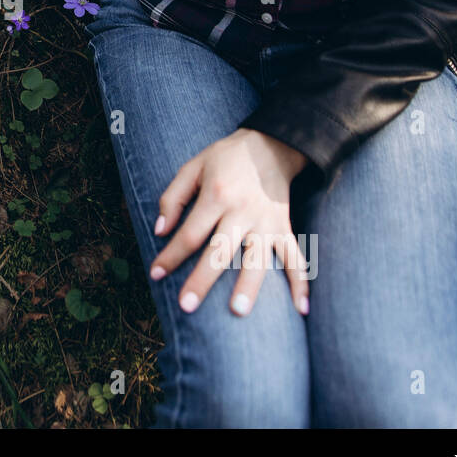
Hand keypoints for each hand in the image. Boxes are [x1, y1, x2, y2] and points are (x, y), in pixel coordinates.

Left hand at [149, 129, 310, 317]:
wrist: (271, 144)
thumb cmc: (225, 158)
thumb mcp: (192, 167)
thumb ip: (172, 198)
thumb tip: (160, 230)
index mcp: (217, 196)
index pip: (190, 233)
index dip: (171, 255)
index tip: (155, 274)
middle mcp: (242, 212)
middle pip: (220, 251)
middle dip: (202, 280)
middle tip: (186, 306)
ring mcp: (267, 222)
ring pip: (257, 259)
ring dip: (249, 286)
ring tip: (239, 312)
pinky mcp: (285, 228)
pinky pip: (296, 257)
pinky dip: (301, 282)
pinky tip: (302, 308)